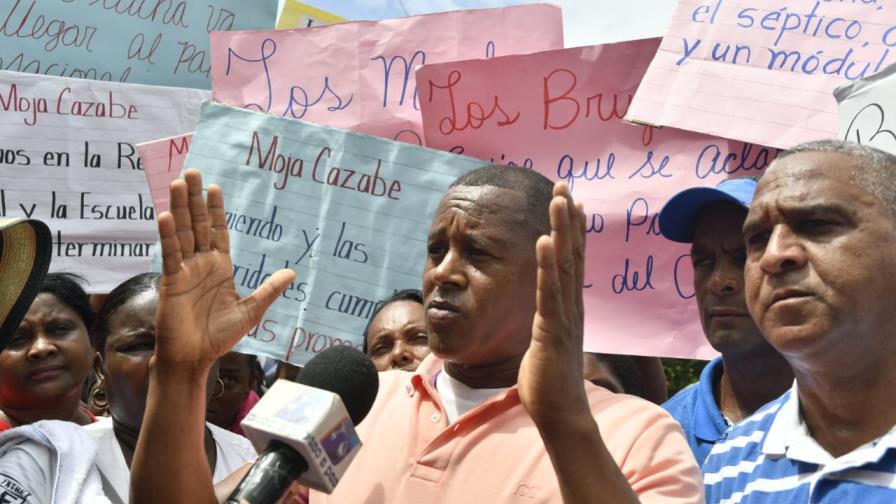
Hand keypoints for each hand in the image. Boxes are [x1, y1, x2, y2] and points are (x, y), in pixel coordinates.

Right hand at [154, 169, 294, 369]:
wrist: (194, 358)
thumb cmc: (218, 336)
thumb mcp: (250, 310)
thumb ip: (268, 290)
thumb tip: (292, 272)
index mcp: (220, 268)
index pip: (218, 231)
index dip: (216, 209)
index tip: (214, 187)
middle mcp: (201, 264)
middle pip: (198, 224)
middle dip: (196, 199)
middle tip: (192, 171)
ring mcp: (184, 271)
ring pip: (183, 232)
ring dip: (181, 208)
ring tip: (179, 183)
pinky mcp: (171, 281)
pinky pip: (170, 254)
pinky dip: (168, 235)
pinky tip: (167, 215)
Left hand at [518, 181, 589, 427]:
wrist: (561, 413)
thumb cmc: (551, 379)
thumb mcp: (550, 340)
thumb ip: (551, 319)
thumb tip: (547, 308)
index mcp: (570, 307)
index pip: (574, 260)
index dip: (573, 229)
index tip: (571, 200)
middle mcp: (572, 306)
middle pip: (573, 254)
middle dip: (567, 218)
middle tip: (565, 185)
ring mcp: (565, 317)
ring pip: (564, 266)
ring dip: (562, 231)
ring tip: (560, 200)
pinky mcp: (552, 331)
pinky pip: (550, 293)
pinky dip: (548, 266)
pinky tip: (545, 242)